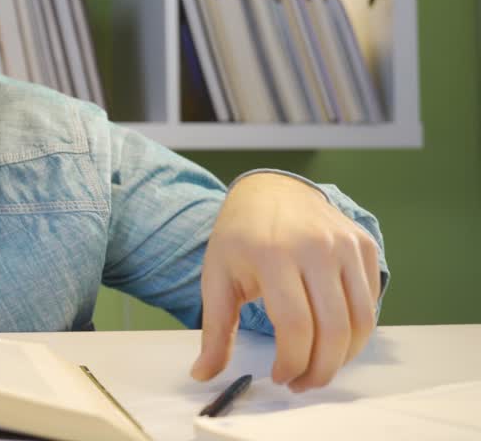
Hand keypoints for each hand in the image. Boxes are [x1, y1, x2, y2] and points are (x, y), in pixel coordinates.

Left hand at [190, 173, 380, 391]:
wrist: (270, 190)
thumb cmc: (240, 238)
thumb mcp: (218, 277)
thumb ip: (215, 330)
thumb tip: (202, 374)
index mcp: (272, 254)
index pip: (295, 325)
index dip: (292, 362)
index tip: (279, 377)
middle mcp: (315, 246)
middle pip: (334, 329)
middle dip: (321, 370)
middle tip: (302, 384)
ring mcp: (345, 243)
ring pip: (362, 321)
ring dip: (344, 357)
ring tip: (319, 367)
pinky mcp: (364, 244)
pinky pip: (371, 302)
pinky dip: (356, 332)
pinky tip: (332, 339)